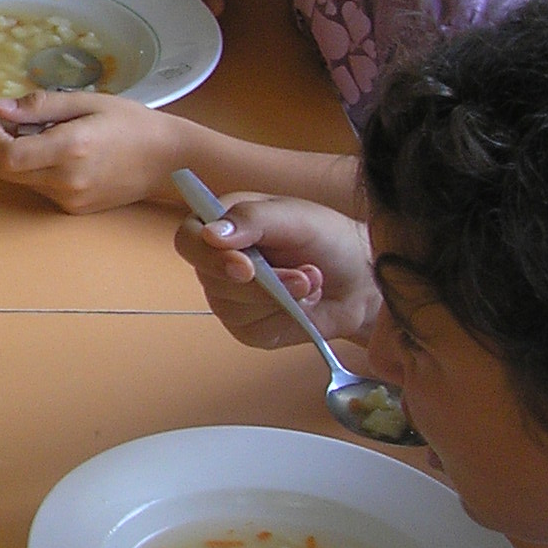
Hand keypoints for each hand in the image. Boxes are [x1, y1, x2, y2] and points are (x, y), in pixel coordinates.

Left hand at [0, 91, 183, 212]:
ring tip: (48, 138)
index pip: (8, 155)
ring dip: (22, 160)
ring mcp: (71, 199)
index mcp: (69, 149)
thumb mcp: (88, 101)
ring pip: (23, 181)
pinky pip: (43, 190)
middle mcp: (66, 180)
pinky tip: (64, 156)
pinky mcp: (76, 209)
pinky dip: (41, 172)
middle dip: (2, 147)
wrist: (169, 161)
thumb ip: (42, 106)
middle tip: (18, 126)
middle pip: (8, 171)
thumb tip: (2, 109)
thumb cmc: (132, 124)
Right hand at [174, 195, 379, 349]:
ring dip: (281, 298)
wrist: (360, 281)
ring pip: (232, 307)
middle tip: (306, 273)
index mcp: (222, 224)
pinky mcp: (247, 328)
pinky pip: (253, 330)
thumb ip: (253, 219)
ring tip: (311, 282)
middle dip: (263, 282)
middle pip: (210, 279)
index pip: (188, 240)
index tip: (246, 267)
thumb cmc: (328, 240)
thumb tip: (210, 234)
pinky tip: (304, 304)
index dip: (209, 256)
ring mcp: (230, 298)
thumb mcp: (296, 217)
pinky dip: (286, 317)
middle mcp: (217, 262)